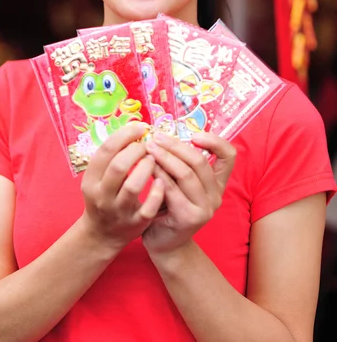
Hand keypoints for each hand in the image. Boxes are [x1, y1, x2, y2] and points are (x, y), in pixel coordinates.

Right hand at [79, 122, 164, 251]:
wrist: (102, 234)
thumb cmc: (105, 196)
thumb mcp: (99, 177)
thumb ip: (112, 157)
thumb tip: (135, 128)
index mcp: (91, 179)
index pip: (105, 151)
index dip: (124, 135)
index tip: (139, 128)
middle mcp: (102, 195)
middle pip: (118, 166)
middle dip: (136, 150)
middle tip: (147, 145)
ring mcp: (119, 210)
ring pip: (133, 186)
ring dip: (146, 168)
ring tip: (153, 159)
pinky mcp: (135, 223)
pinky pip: (148, 208)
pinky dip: (157, 193)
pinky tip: (162, 181)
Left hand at [142, 131, 235, 255]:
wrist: (165, 244)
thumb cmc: (169, 207)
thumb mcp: (179, 183)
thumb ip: (179, 163)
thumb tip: (164, 134)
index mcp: (217, 183)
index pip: (229, 155)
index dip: (215, 141)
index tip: (194, 134)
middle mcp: (216, 195)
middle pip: (200, 160)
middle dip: (176, 145)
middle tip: (157, 137)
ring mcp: (205, 208)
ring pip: (186, 173)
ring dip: (165, 157)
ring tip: (149, 148)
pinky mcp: (190, 218)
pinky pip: (173, 190)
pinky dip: (159, 175)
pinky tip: (148, 167)